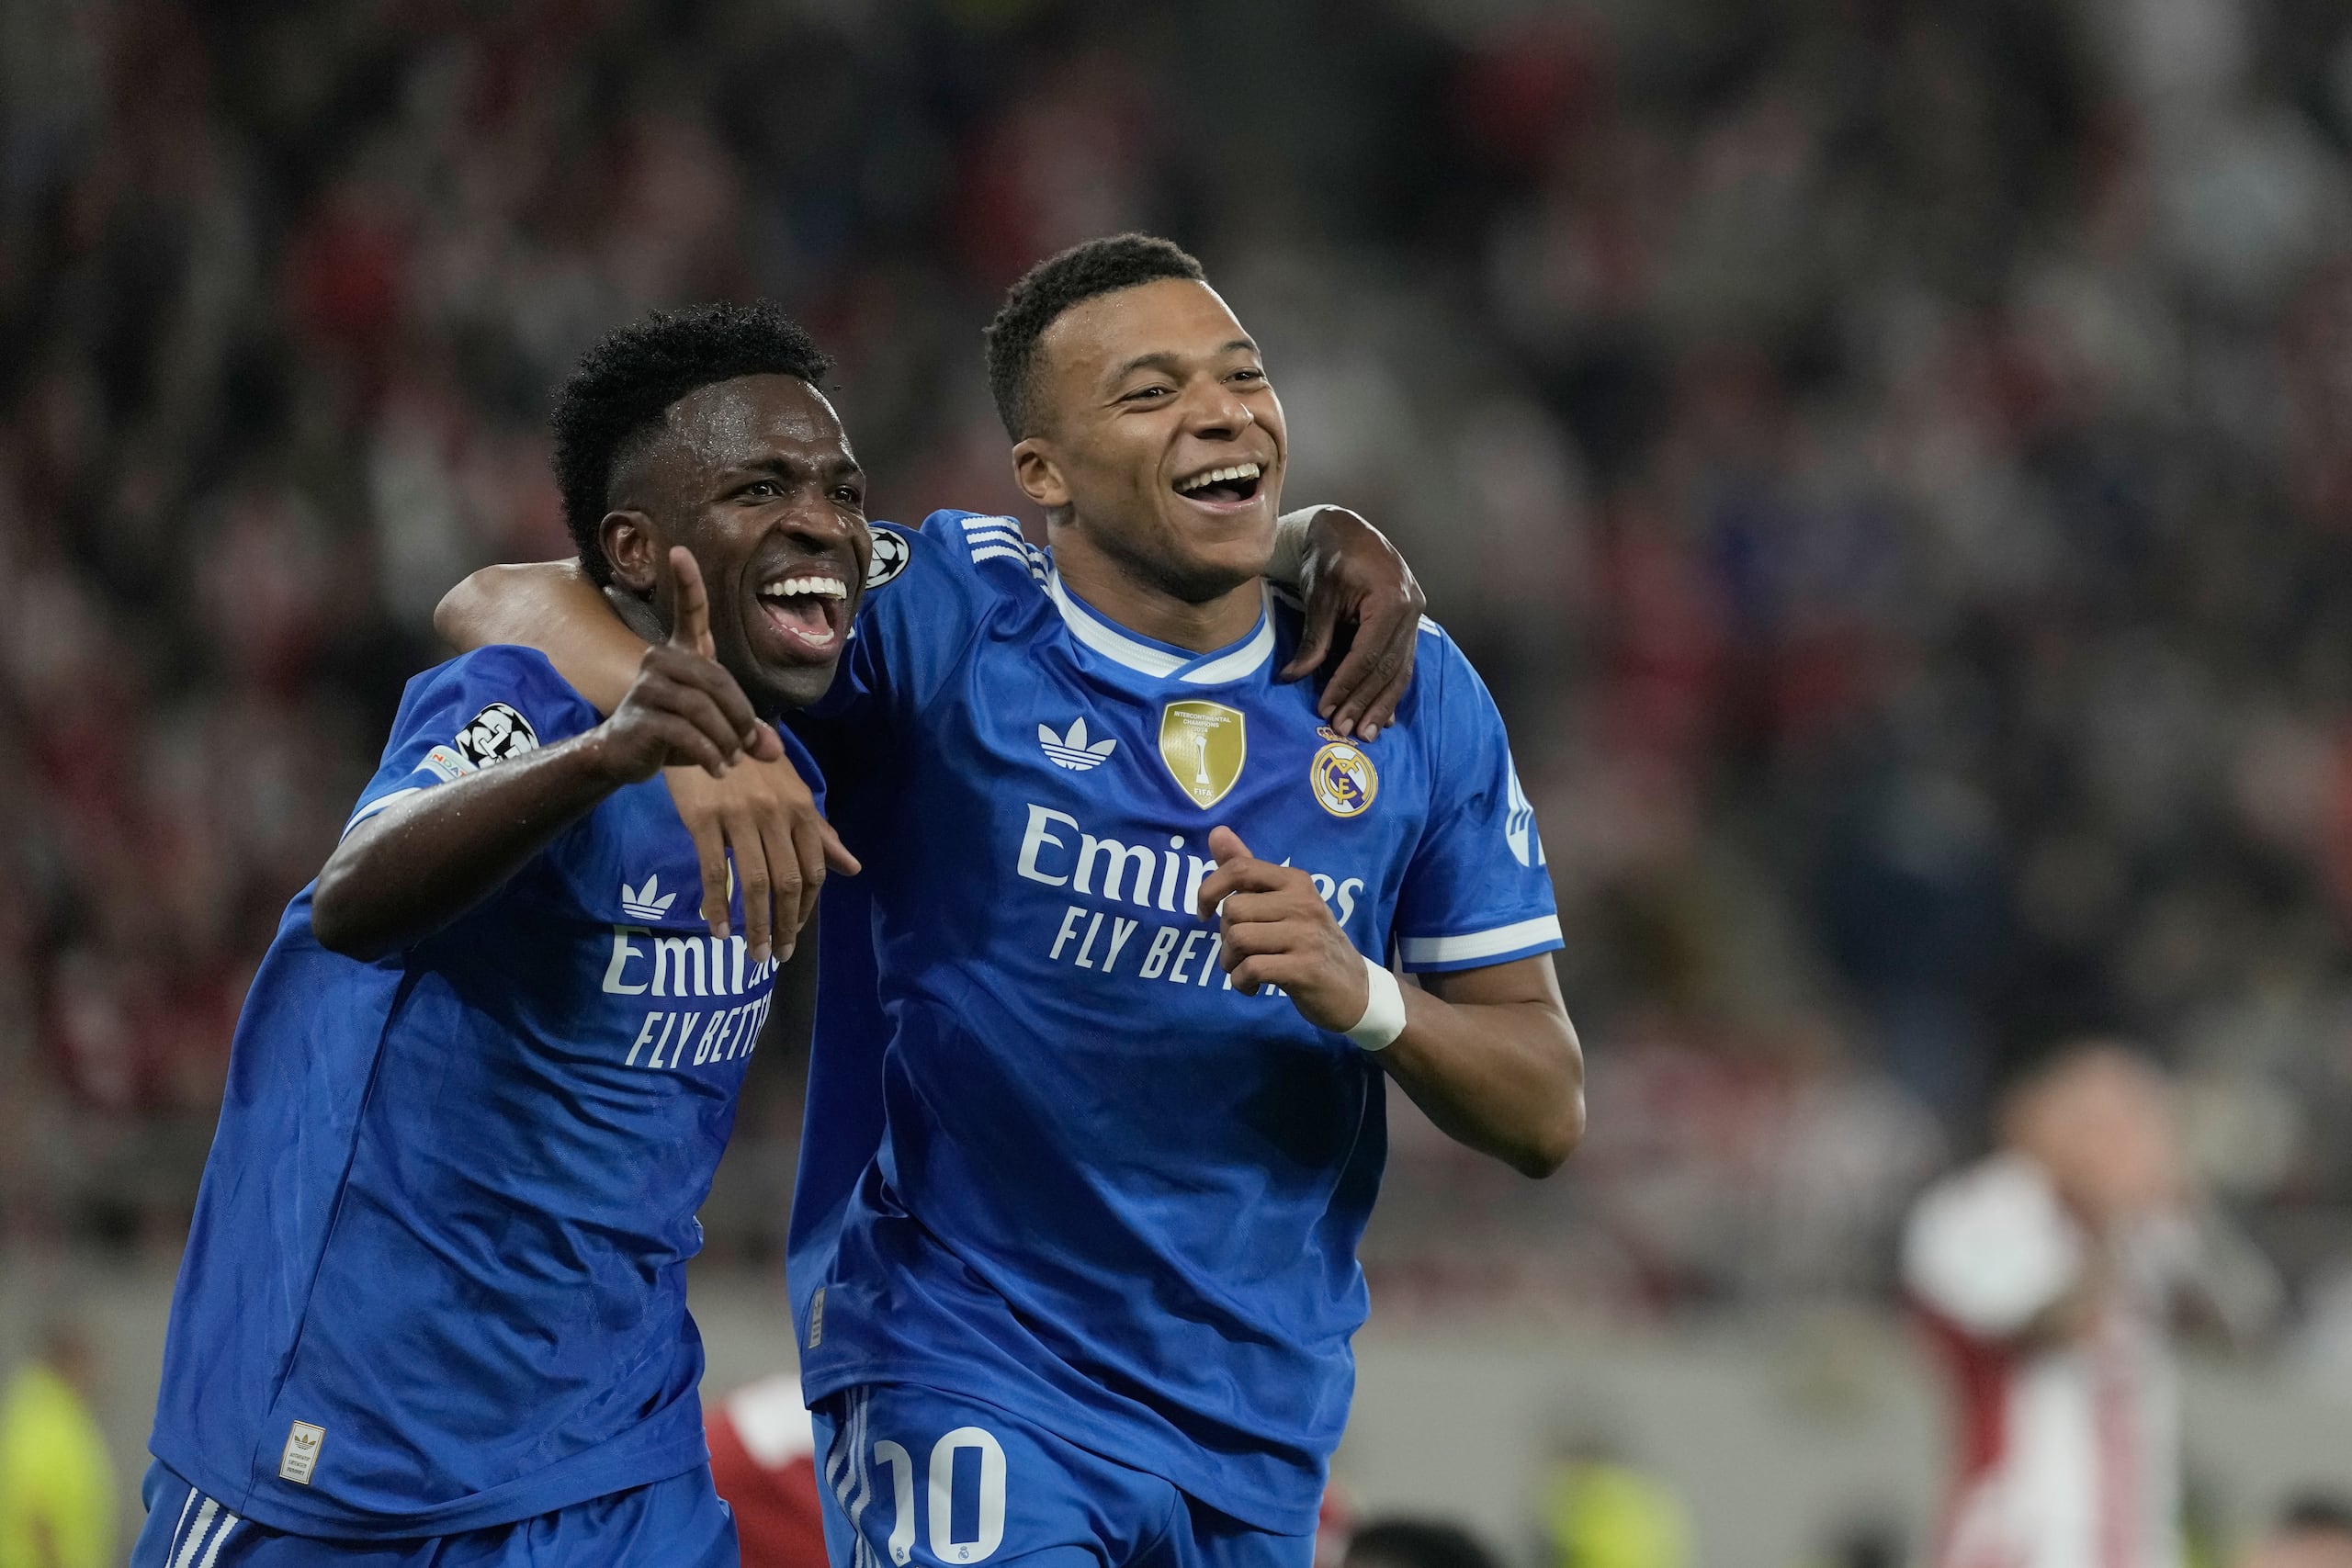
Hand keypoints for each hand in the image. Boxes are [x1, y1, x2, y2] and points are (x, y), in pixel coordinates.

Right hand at [591, 546, 783, 784]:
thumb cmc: (673, 732)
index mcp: (681, 654)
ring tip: (731, 760)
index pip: (688, 613)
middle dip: (740, 717)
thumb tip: (774, 751)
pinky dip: (709, 754)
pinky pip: (687, 733)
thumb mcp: (717, 729)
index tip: (679, 551)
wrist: (624, 756)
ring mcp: (647, 687)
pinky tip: (717, 769)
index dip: (686, 583)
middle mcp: (660, 661)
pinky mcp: (641, 716)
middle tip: (747, 745)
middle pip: (717, 680)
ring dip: (726, 740)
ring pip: (702, 709)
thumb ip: (747, 733)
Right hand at [665, 757, 858, 963]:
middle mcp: (775, 814)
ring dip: (757, 926)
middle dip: (785, 925)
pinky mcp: (704, 819)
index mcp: (800, 809)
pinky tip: (719, 931)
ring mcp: (739, 817)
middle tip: (777, 956)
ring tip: (755, 954)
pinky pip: (713, 872)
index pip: (813, 870)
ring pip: (754, 883)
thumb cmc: (750, 763)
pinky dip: (718, 907)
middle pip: (787, 882)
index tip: (796, 931)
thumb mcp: (791, 791)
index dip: (807, 907)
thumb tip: (852, 868)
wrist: (702, 726)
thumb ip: (819, 833)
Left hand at [1194, 825, 1368, 1029]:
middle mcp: (1303, 902)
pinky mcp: (1305, 969)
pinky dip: (1241, 982)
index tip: (1205, 913)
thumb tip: (1216, 831)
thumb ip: (1247, 870)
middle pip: (1233, 909)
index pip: (1239, 869)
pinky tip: (1252, 986)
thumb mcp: (1282, 903)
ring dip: (1230, 962)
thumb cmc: (1310, 943)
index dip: (1209, 890)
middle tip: (1241, 953)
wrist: (1354, 989)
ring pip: (1238, 939)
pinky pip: (1252, 968)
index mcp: (1295, 881)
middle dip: (1224, 937)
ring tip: (1245, 970)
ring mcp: (1307, 936)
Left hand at [1278, 506, 1424, 740]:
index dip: (1347, 685)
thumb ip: (1314, 639)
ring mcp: (1414, 617)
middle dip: (1366, 702)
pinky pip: (1403, 662)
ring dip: (1382, 704)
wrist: (1346, 529)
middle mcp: (1411, 609)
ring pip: (1401, 670)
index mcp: (1391, 599)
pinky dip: (1391, 689)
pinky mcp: (1409, 623)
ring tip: (1367, 733)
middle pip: (1388, 668)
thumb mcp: (1318, 594)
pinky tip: (1385, 716)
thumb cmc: (1329, 555)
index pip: (1368, 655)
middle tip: (1347, 731)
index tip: (1327, 710)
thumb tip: (1292, 677)